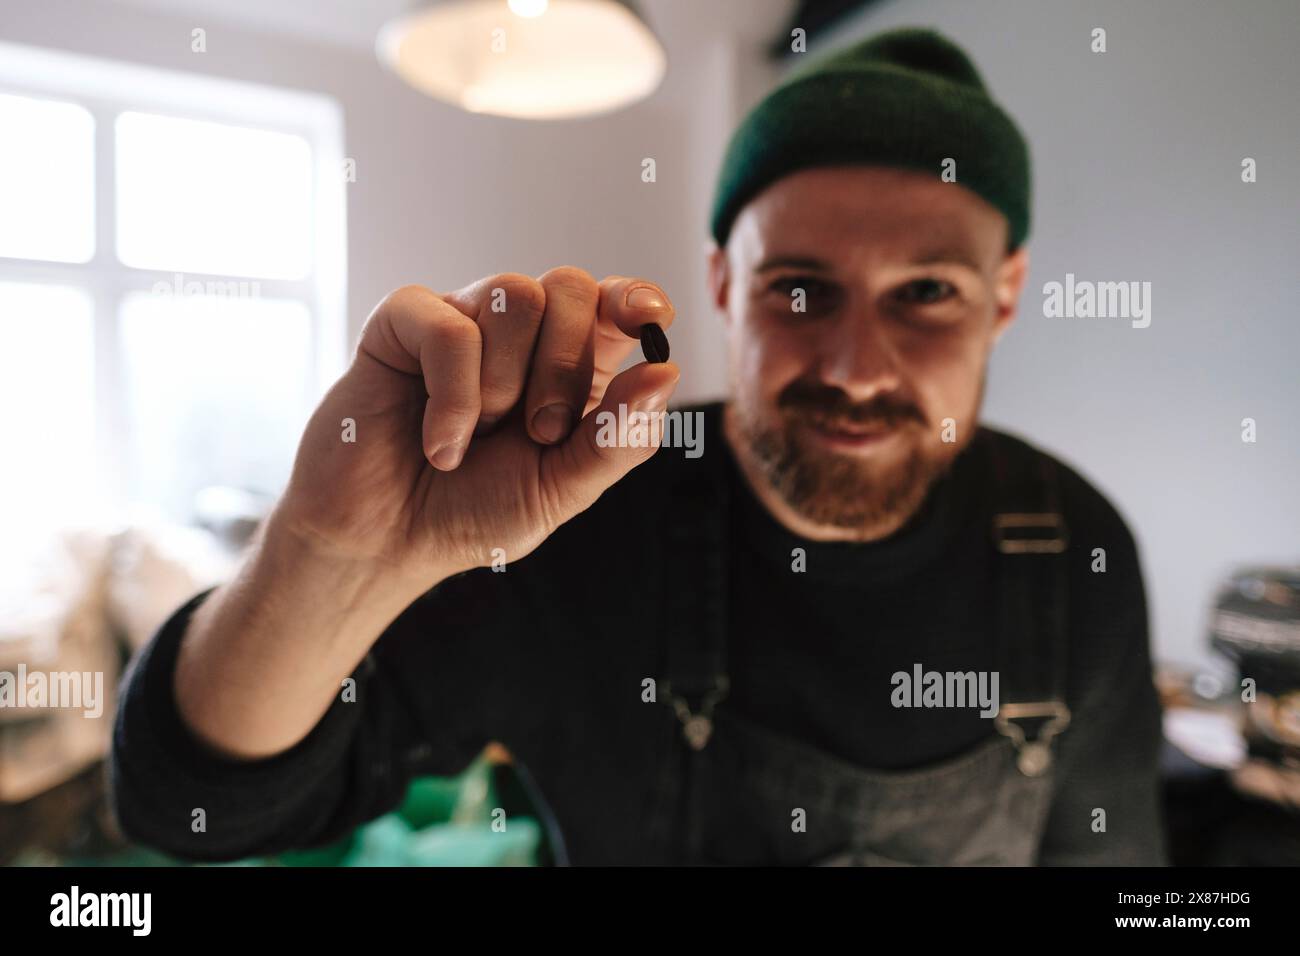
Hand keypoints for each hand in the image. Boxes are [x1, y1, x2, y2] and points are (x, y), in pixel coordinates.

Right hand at [273, 267, 679, 587]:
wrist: (386, 544)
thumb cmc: (472, 514)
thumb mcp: (562, 490)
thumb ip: (618, 438)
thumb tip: (666, 373)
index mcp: (569, 365)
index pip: (617, 302)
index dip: (636, 299)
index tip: (645, 321)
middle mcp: (520, 334)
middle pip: (571, 287)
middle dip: (563, 367)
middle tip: (539, 432)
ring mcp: (462, 321)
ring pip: (514, 294)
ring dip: (504, 383)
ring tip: (479, 437)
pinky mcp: (404, 323)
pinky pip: (449, 326)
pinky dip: (453, 397)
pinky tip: (439, 444)